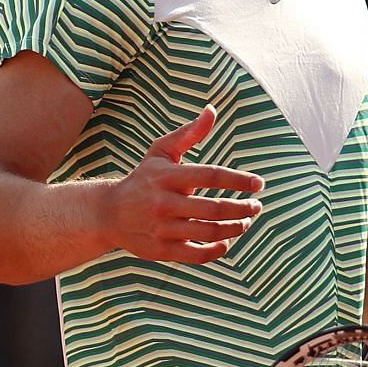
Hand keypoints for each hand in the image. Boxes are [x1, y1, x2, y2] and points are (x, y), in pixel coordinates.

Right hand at [102, 104, 265, 264]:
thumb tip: (212, 111)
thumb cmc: (143, 179)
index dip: (239, 180)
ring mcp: (162, 228)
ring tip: (246, 221)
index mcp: (167, 176)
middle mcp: (164, 203)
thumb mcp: (161, 152)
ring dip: (236, 228)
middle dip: (243, 208)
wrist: (108, 214)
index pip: (211, 175)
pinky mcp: (162, 250)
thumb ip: (189, 133)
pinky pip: (198, 255)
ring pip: (210, 232)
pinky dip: (218, 249)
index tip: (259, 183)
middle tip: (256, 206)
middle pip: (215, 208)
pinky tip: (227, 240)